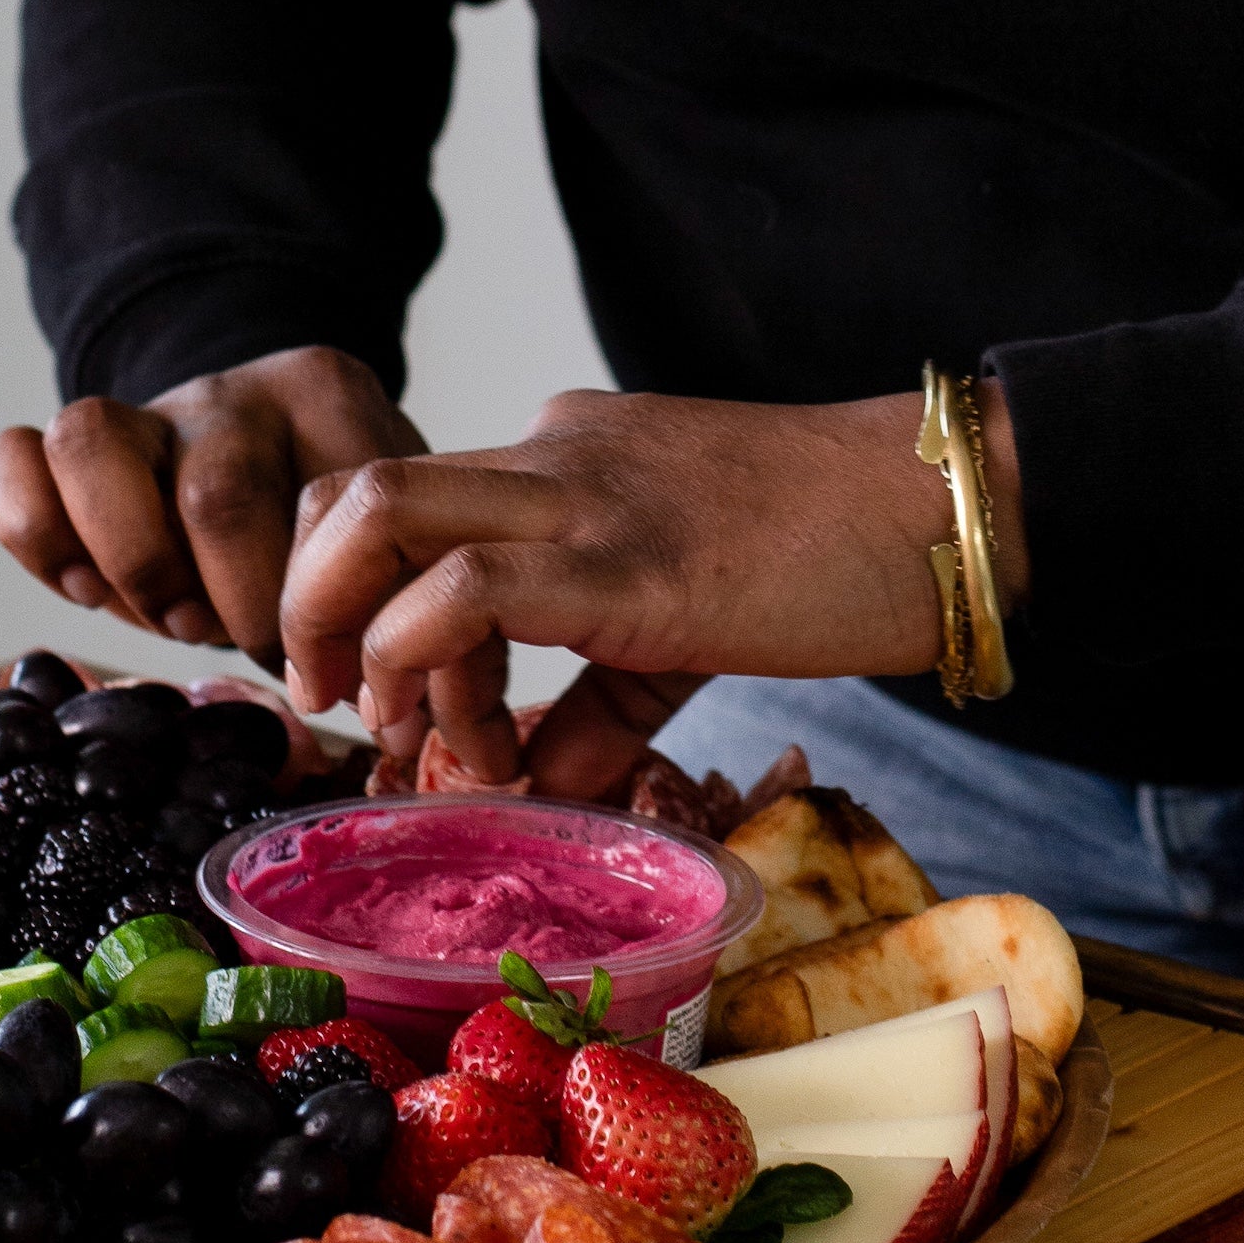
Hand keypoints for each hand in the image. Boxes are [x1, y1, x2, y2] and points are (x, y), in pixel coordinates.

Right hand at [0, 348, 420, 665]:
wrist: (288, 466)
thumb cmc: (335, 538)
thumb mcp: (383, 550)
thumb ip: (387, 597)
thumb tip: (377, 700)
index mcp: (326, 399)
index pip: (317, 506)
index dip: (304, 607)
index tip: (316, 655)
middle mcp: (233, 390)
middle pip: (214, 496)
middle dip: (227, 603)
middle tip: (240, 634)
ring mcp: (147, 407)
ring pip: (88, 441)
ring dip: (129, 560)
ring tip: (167, 610)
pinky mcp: (77, 446)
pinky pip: (16, 458)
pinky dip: (36, 533)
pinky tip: (92, 585)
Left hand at [281, 380, 1028, 784]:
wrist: (941, 507)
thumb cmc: (837, 557)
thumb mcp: (689, 627)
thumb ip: (601, 704)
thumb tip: (535, 787)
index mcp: (560, 456)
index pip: (397, 494)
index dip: (347, 590)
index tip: (372, 694)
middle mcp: (547, 455)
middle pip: (350, 487)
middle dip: (302, 599)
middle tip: (329, 700)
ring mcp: (579, 497)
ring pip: (376, 514)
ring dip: (341, 626)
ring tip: (378, 724)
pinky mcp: (622, 561)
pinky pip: (466, 592)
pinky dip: (432, 670)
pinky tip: (475, 748)